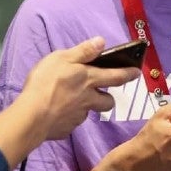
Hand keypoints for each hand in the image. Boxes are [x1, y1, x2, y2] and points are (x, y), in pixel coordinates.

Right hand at [23, 37, 139, 140]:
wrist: (32, 115)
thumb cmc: (46, 82)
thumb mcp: (62, 58)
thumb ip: (83, 51)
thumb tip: (102, 42)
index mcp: (89, 79)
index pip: (116, 76)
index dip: (128, 74)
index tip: (137, 73)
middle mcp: (88, 99)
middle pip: (108, 102)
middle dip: (108, 98)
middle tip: (102, 94)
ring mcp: (78, 116)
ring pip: (89, 112)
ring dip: (85, 107)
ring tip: (71, 102)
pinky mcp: (66, 129)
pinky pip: (70, 122)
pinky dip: (66, 118)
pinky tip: (55, 113)